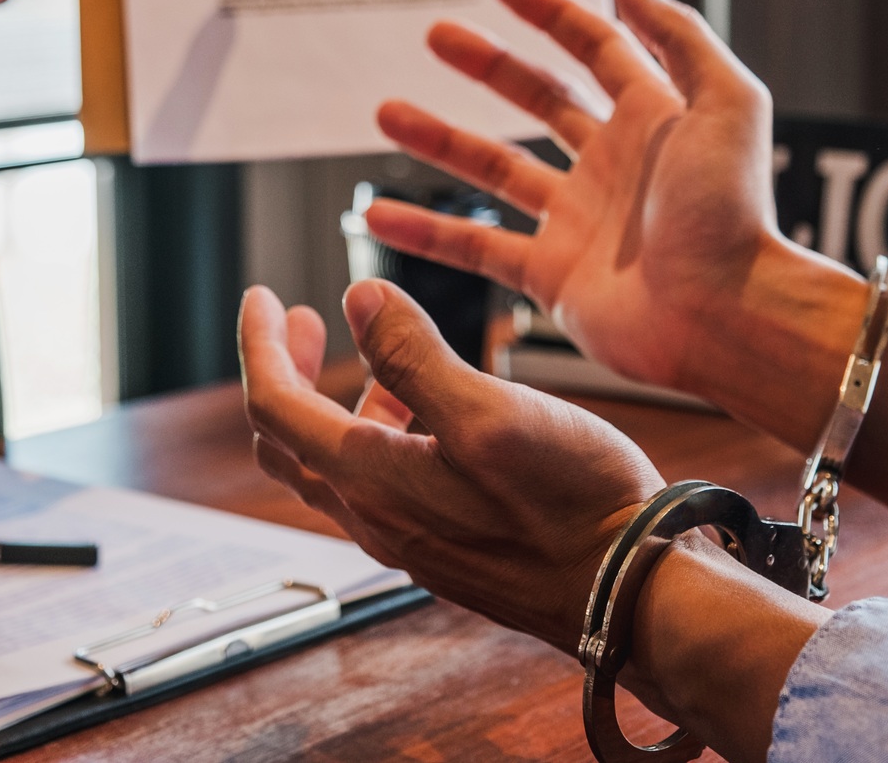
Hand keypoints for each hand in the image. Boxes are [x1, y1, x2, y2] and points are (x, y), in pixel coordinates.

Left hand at [239, 280, 662, 648]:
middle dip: (285, 371)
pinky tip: (431, 412)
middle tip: (304, 321)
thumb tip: (358, 300)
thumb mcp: (488, 411)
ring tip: (379, 355)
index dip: (259, 343)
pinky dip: (380, 433)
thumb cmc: (570, 506)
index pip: (274, 406)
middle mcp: (378, 516)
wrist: (629, 592)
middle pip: (290, 439)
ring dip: (337, 402)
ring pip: (337, 463)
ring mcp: (411, 535)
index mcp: (371, 479)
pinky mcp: (446, 545)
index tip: (263, 296)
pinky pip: (382, 486)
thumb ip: (413, 354)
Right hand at [368, 0, 778, 393]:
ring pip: (495, 170)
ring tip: (387, 112)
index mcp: (655, 117)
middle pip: (538, 99)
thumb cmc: (734, 212)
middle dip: (488, 65)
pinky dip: (425, 234)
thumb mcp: (725, 100)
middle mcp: (612, 164)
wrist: (727, 316)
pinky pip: (476, 248)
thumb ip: (677, 33)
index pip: (595, 47)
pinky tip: (379, 215)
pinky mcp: (553, 276)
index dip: (552, 12)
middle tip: (436, 34)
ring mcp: (578, 221)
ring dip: (441, 139)